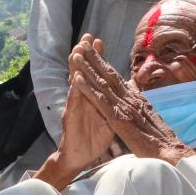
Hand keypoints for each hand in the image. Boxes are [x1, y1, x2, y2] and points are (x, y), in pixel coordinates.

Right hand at [55, 35, 114, 175]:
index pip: (95, 75)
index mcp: (93, 98)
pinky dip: (75, 90)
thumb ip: (114, 104)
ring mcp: (75, 107)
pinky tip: (75, 78)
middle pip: (84, 72)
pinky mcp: (71, 118)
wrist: (79, 158)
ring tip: (77, 49)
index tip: (99, 41)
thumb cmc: (94, 139)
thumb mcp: (108, 119)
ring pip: (76, 82)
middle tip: (87, 36)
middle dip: (85, 54)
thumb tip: (125, 93)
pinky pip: (73, 102)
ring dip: (76, 66)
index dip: (97, 58)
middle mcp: (82, 99)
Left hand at [69, 40, 194, 165]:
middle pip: (109, 75)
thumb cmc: (162, 140)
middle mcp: (130, 98)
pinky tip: (77, 79)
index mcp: (136, 98)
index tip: (95, 52)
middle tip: (82, 43)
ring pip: (102, 84)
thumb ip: (140, 103)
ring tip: (76, 54)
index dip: (105, 64)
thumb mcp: (150, 117)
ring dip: (87, 68)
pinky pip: (99, 101)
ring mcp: (124, 107)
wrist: (171, 153)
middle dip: (94, 59)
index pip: (117, 78)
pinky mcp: (118, 119)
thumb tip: (134, 90)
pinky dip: (87, 88)